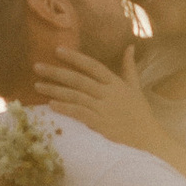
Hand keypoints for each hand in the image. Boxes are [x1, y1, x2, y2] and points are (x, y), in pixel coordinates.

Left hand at [32, 40, 165, 154]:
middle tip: (37, 67)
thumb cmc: (140, 113)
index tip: (58, 50)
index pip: (93, 66)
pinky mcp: (100, 124)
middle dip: (57, 72)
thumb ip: (129, 67)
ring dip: (55, 90)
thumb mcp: (135, 87)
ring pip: (75, 96)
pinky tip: (51, 104)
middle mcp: (109, 93)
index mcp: (116, 83)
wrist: (148, 138)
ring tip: (37, 85)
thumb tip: (130, 47)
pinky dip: (65, 108)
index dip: (75, 57)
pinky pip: (79, 113)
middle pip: (79, 80)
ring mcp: (104, 109)